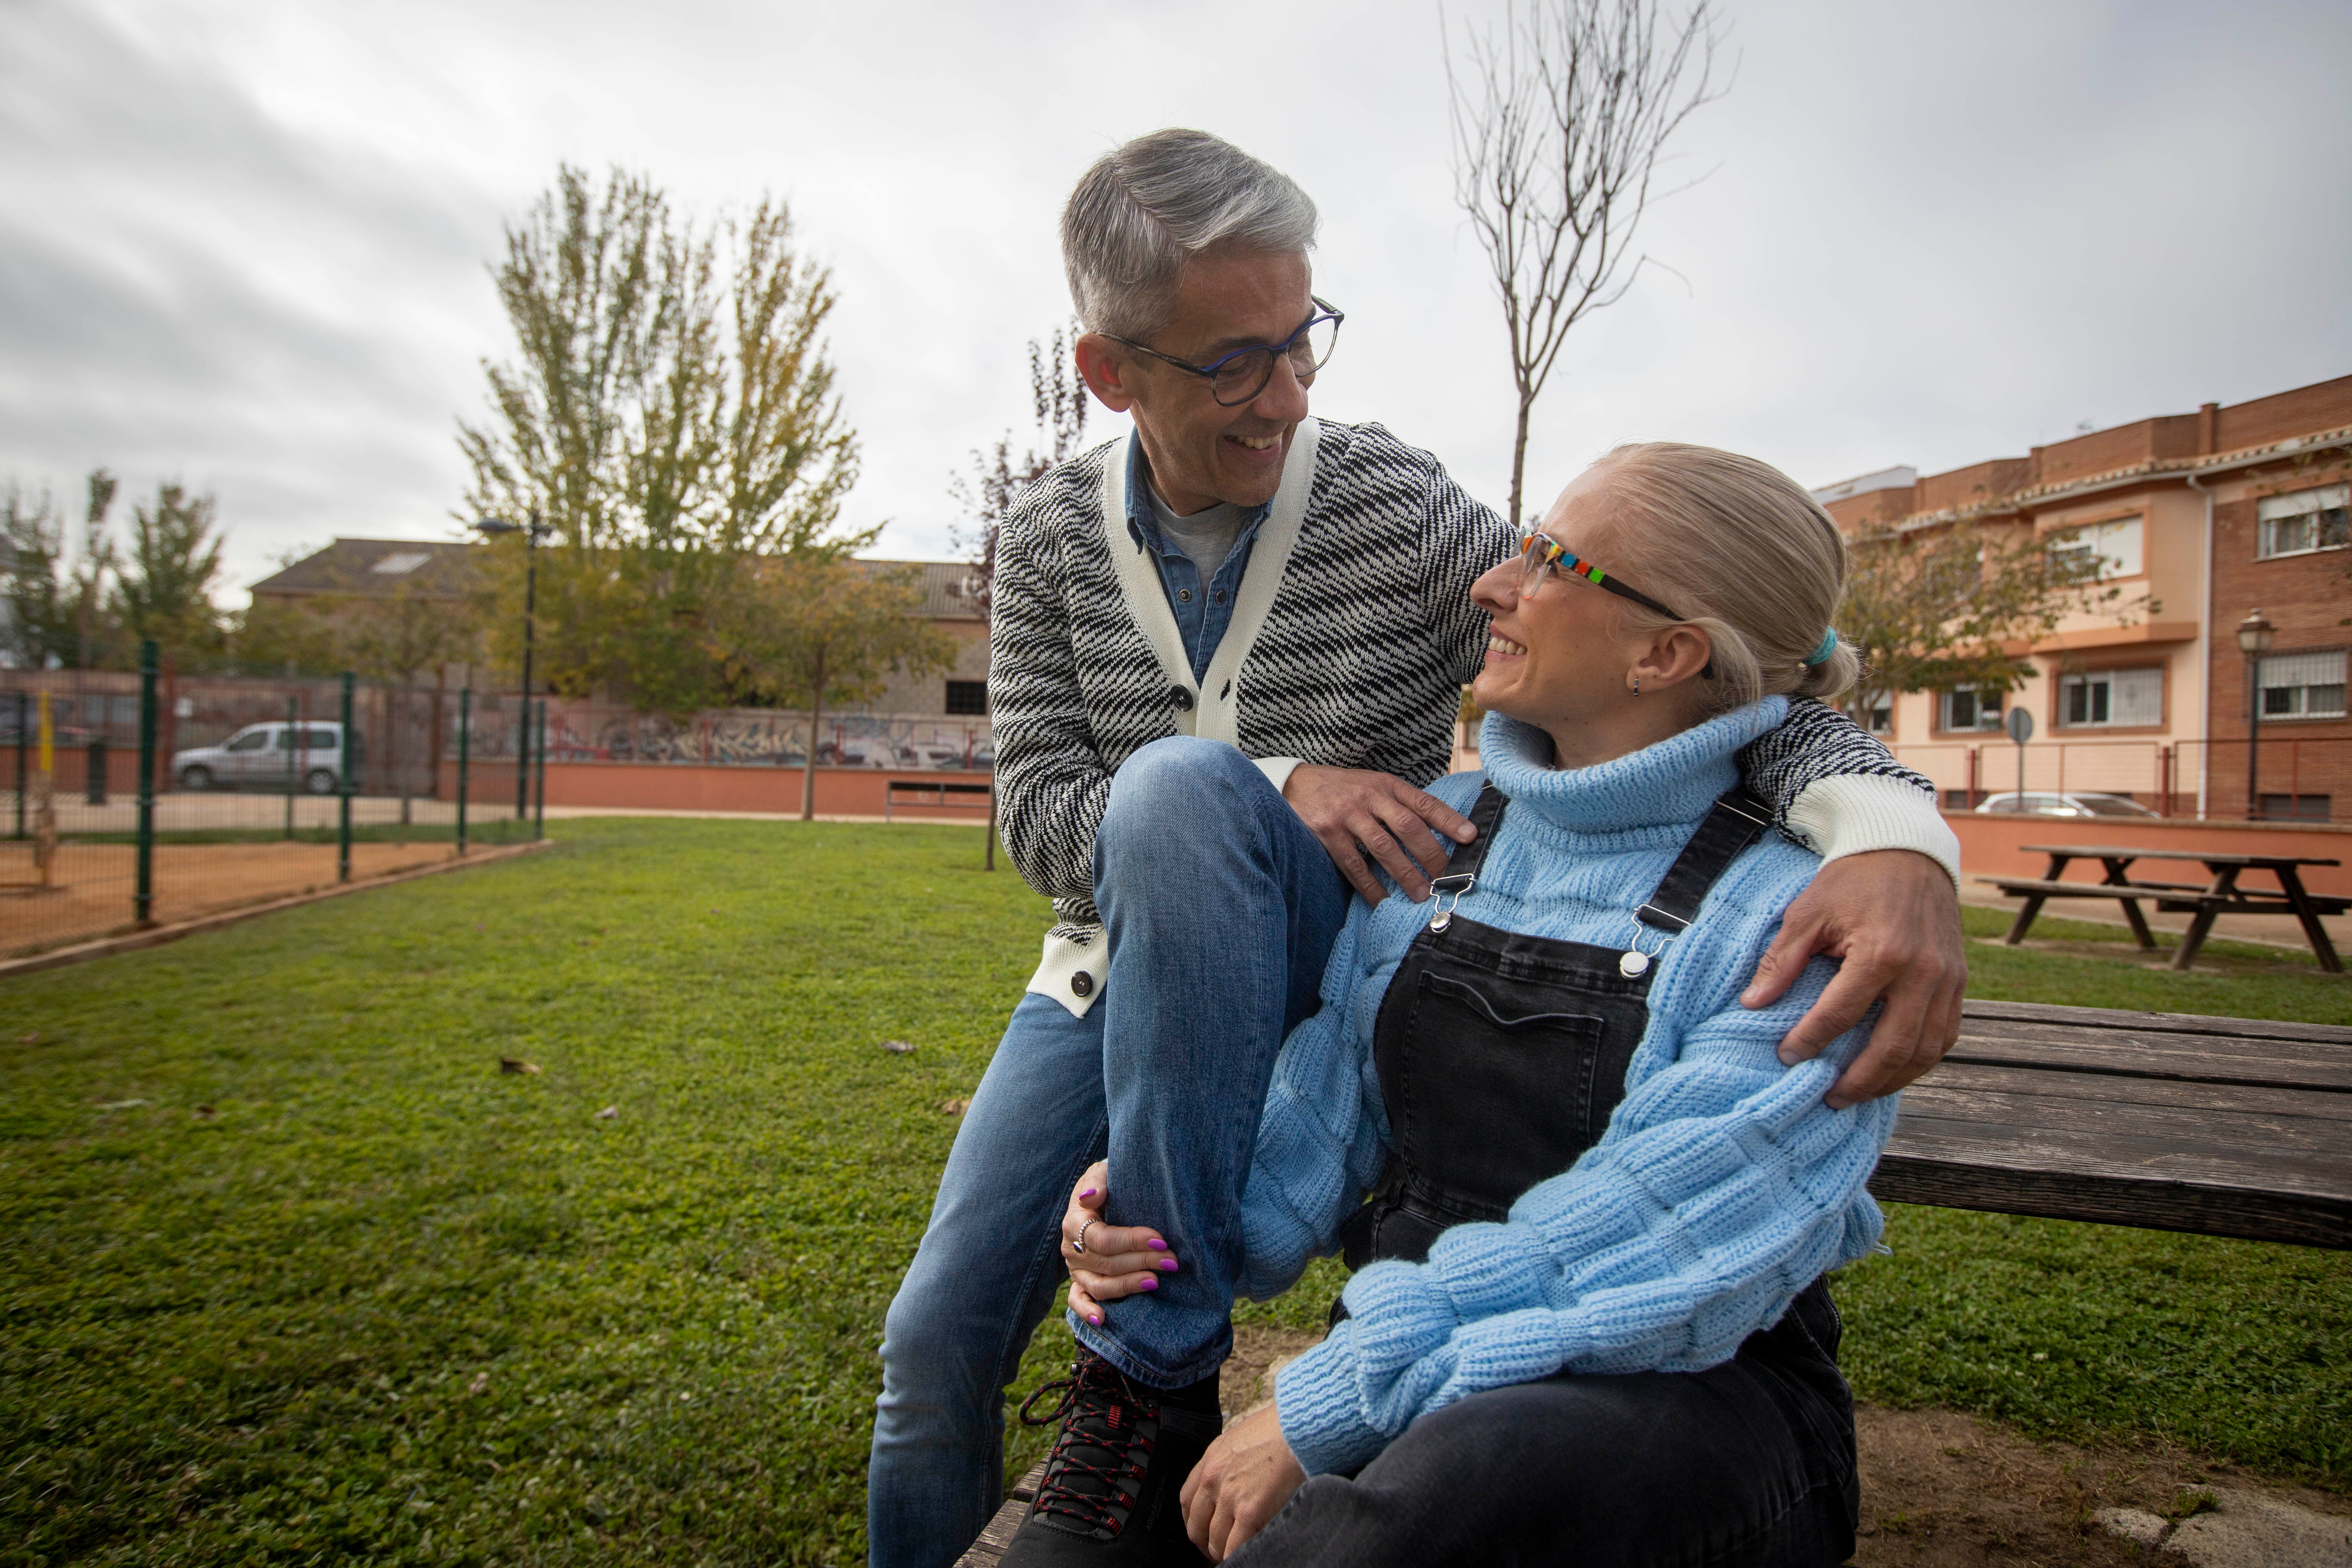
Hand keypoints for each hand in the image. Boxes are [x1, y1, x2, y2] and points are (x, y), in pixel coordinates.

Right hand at [1059, 1161, 1178, 1325]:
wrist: (1102, 1196)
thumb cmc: (1107, 1184)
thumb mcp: (1101, 1173)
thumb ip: (1098, 1182)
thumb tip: (1090, 1198)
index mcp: (1075, 1221)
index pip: (1103, 1238)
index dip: (1132, 1240)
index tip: (1161, 1238)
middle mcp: (1071, 1248)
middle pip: (1107, 1263)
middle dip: (1141, 1261)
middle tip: (1171, 1260)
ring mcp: (1075, 1269)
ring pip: (1099, 1285)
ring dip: (1128, 1285)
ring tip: (1156, 1281)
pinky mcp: (1079, 1283)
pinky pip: (1077, 1301)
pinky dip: (1087, 1311)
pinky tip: (1103, 1319)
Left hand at [1181, 1401, 1306, 1560]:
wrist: (1299, 1427)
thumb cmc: (1278, 1431)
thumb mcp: (1239, 1440)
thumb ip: (1228, 1465)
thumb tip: (1231, 1487)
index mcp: (1210, 1461)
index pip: (1187, 1501)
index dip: (1194, 1522)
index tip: (1203, 1530)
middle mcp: (1213, 1480)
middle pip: (1197, 1526)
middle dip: (1205, 1543)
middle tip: (1217, 1550)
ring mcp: (1229, 1497)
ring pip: (1215, 1541)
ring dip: (1222, 1553)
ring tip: (1235, 1554)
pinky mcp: (1249, 1511)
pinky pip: (1235, 1547)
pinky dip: (1237, 1555)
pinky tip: (1247, 1555)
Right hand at [1282, 765, 1474, 903]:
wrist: (1295, 784)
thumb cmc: (1343, 789)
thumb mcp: (1373, 784)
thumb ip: (1399, 803)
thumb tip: (1436, 830)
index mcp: (1386, 784)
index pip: (1424, 802)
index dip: (1449, 819)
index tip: (1471, 836)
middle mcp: (1369, 796)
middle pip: (1408, 826)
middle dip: (1431, 854)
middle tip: (1448, 877)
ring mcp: (1348, 814)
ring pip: (1384, 847)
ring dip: (1405, 874)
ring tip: (1421, 894)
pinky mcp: (1328, 833)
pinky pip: (1354, 865)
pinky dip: (1370, 886)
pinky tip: (1383, 901)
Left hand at [1741, 849, 1964, 1109]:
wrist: (1907, 852)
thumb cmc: (1853, 881)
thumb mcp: (1808, 912)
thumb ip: (1782, 961)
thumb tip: (1752, 1003)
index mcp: (1882, 954)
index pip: (1840, 1015)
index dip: (1810, 1041)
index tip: (1787, 1057)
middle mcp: (1922, 973)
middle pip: (1891, 1047)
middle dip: (1858, 1081)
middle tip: (1828, 1098)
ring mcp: (1947, 981)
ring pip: (1925, 1050)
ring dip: (1892, 1080)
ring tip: (1858, 1093)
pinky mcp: (1960, 982)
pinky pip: (1945, 1035)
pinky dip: (1920, 1060)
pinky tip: (1894, 1071)